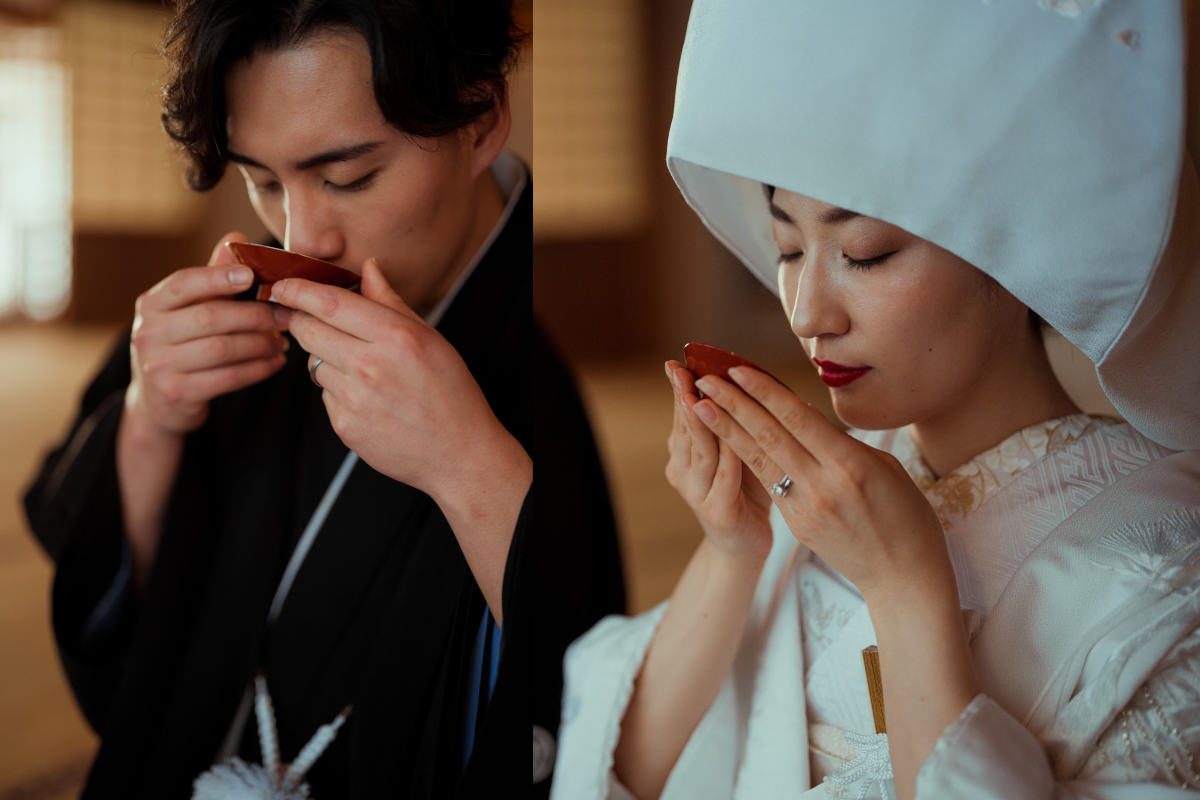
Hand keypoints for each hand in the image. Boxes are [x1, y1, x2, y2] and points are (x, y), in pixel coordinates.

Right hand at [125, 232, 290, 435]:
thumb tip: (236, 238)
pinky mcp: (175, 393)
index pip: (184, 283)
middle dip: (255, 315)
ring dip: (260, 344)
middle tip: (285, 316)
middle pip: (211, 317)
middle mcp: (148, 332)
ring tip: (282, 341)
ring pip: (222, 349)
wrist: (158, 402)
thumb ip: (211, 276)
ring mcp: (157, 365)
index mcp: (151, 304)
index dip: (218, 277)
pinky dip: (257, 369)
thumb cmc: (181, 344)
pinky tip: (275, 362)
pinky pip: (226, 378)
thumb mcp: (188, 309)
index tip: (251, 275)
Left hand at [270, 259, 529, 621]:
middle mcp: (370, 366)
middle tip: (307, 318)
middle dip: (300, 320)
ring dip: (326, 358)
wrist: (460, 455)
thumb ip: (391, 302)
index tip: (283, 283)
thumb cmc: (452, 393)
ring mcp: (354, 399)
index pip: (328, 302)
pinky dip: (338, 390)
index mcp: (396, 336)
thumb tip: (367, 268)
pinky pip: (325, 394)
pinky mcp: (344, 426)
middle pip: (307, 330)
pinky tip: (370, 399)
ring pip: (313, 363)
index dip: (297, 289)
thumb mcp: (432, 338)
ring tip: (363, 370)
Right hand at [665, 361, 772, 568]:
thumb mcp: (737, 451)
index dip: (679, 389)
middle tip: (682, 371)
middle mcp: (684, 473)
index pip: (682, 416)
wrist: (745, 547)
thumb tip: (743, 376)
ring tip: (699, 396)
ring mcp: (698, 494)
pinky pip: (725, 478)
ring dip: (701, 422)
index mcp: (685, 455)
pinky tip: (734, 437)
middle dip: (684, 397)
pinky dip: (728, 456)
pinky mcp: (719, 512)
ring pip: (701, 451)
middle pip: (685, 429)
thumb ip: (733, 422)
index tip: (677, 363)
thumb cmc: (745, 492)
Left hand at [689, 366, 951, 598]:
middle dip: (734, 404)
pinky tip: (729, 441)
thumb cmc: (905, 516)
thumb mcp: (885, 468)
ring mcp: (806, 509)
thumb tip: (804, 412)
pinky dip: (747, 459)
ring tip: (700, 407)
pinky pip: (770, 485)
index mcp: (851, 465)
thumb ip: (842, 441)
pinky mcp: (797, 526)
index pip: (798, 419)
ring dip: (727, 431)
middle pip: (770, 436)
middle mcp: (824, 485)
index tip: (739, 370)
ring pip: (760, 460)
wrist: (903, 577)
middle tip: (706, 379)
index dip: (766, 392)